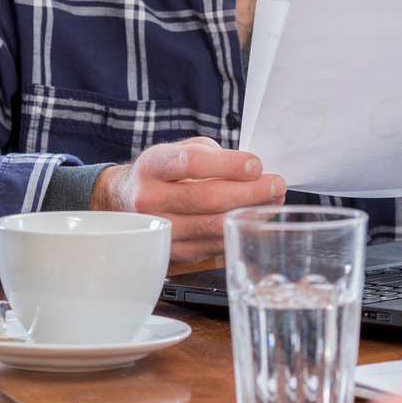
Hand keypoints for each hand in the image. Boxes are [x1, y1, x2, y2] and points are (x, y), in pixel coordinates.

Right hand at [91, 137, 285, 264]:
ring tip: (273, 203)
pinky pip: (212, 245)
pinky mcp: (171, 252)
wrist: (123, 202)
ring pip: (213, 227)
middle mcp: (150, 199)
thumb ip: (210, 155)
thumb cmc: (160, 173)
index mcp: (152, 166)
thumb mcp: (176, 150)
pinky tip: (254, 221)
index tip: (256, 165)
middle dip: (250, 192)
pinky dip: (238, 232)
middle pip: (208, 198)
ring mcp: (159, 229)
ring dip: (251, 215)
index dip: (227, 164)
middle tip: (277, 185)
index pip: (190, 163)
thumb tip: (251, 171)